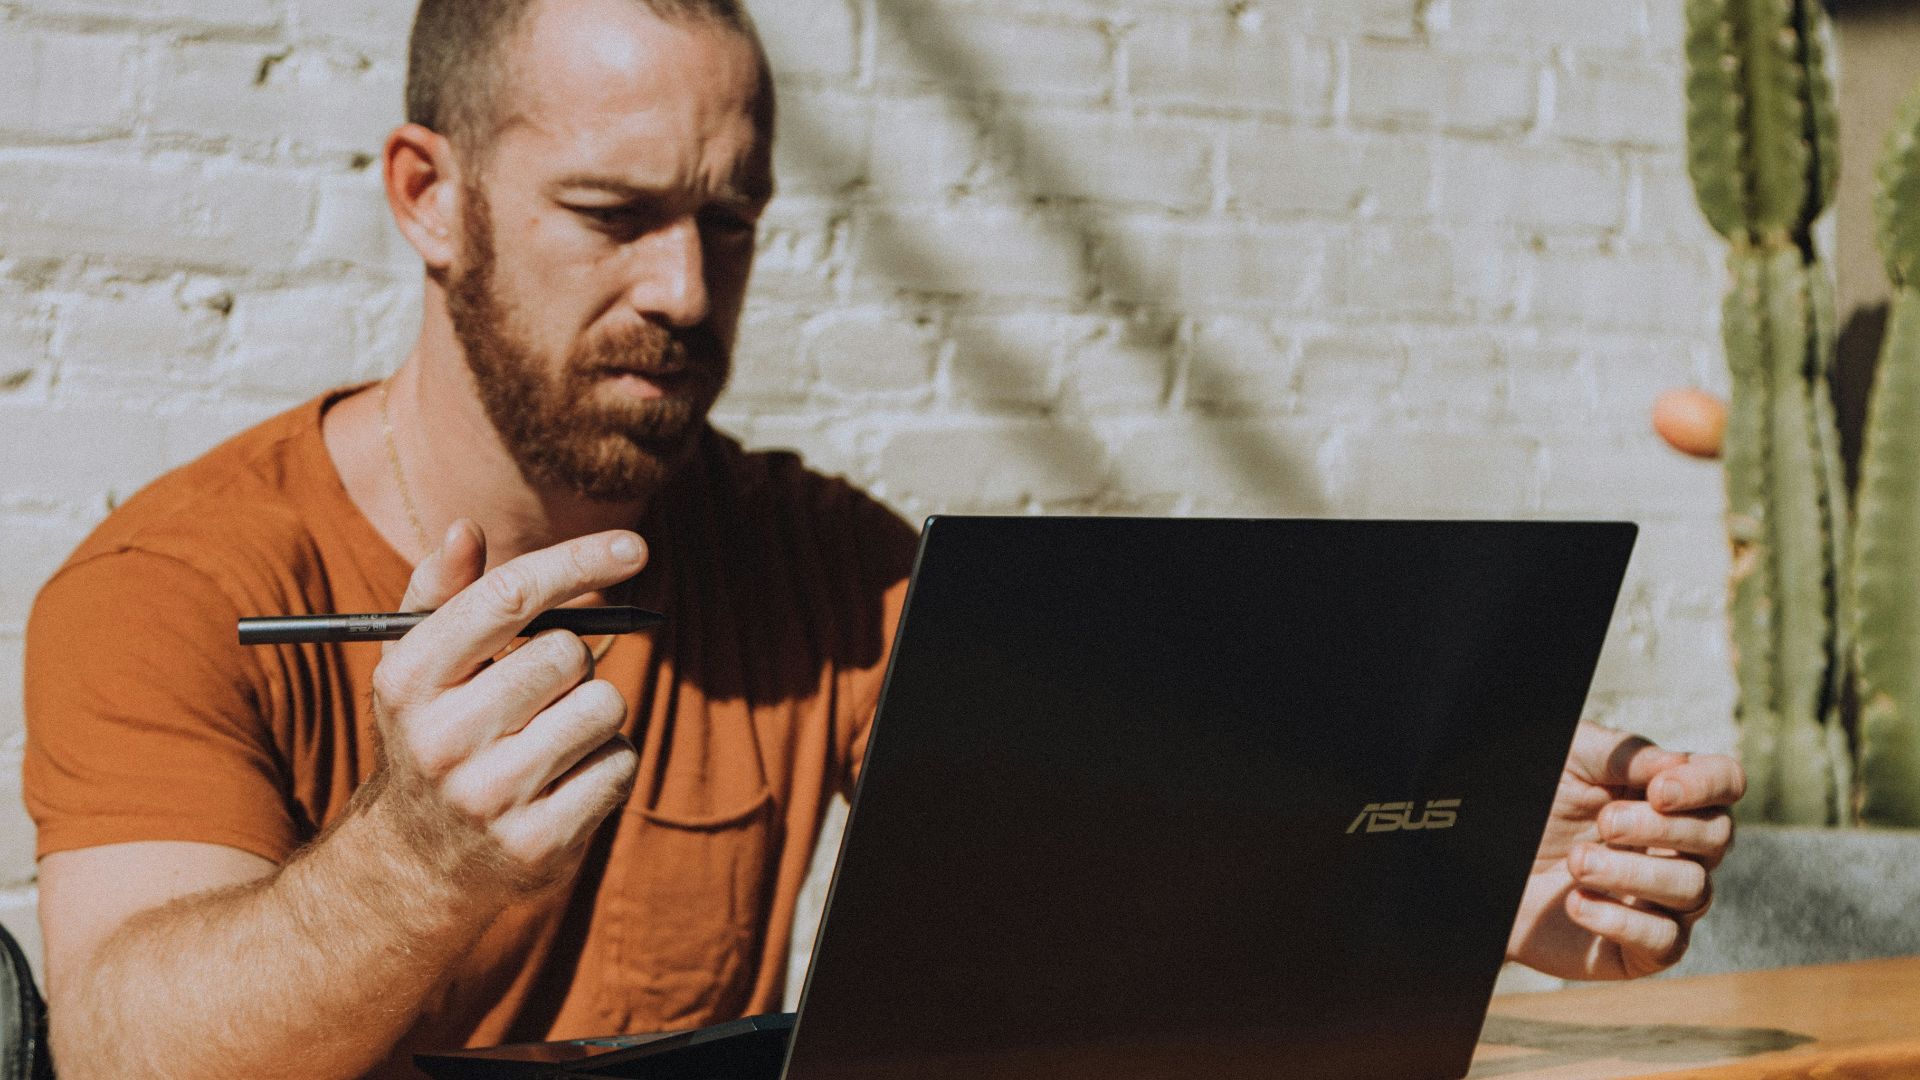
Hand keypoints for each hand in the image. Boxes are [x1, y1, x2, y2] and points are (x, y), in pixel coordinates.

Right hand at [364, 519, 643, 895]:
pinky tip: (564, 781)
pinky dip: (607, 764)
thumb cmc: (435, 732)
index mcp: (409, 678)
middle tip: (539, 694)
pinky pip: (620, 764)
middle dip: (570, 665)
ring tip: (548, 740)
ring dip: (594, 714)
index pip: (508, 596)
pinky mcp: (538, 842)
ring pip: (604, 706)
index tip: (635, 547)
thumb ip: (442, 592)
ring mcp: (490, 796)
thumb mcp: (420, 665)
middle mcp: (442, 738)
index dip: (579, 562)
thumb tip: (465, 529)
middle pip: (568, 652)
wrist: (417, 862)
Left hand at [1506, 722, 1743, 979]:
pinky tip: (1576, 902)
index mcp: (1668, 796)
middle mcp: (1679, 848)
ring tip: (1576, 862)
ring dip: (1631, 872)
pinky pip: (1666, 942)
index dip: (1705, 784)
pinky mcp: (1642, 949)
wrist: (1482, 862)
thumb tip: (1675, 764)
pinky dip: (1620, 920)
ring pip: (1693, 888)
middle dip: (1659, 827)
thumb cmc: (1533, 805)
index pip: (1725, 782)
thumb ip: (1622, 754)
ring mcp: (1665, 901)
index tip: (1658, 790)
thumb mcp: (1569, 760)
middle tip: (1603, 823)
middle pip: (1716, 836)